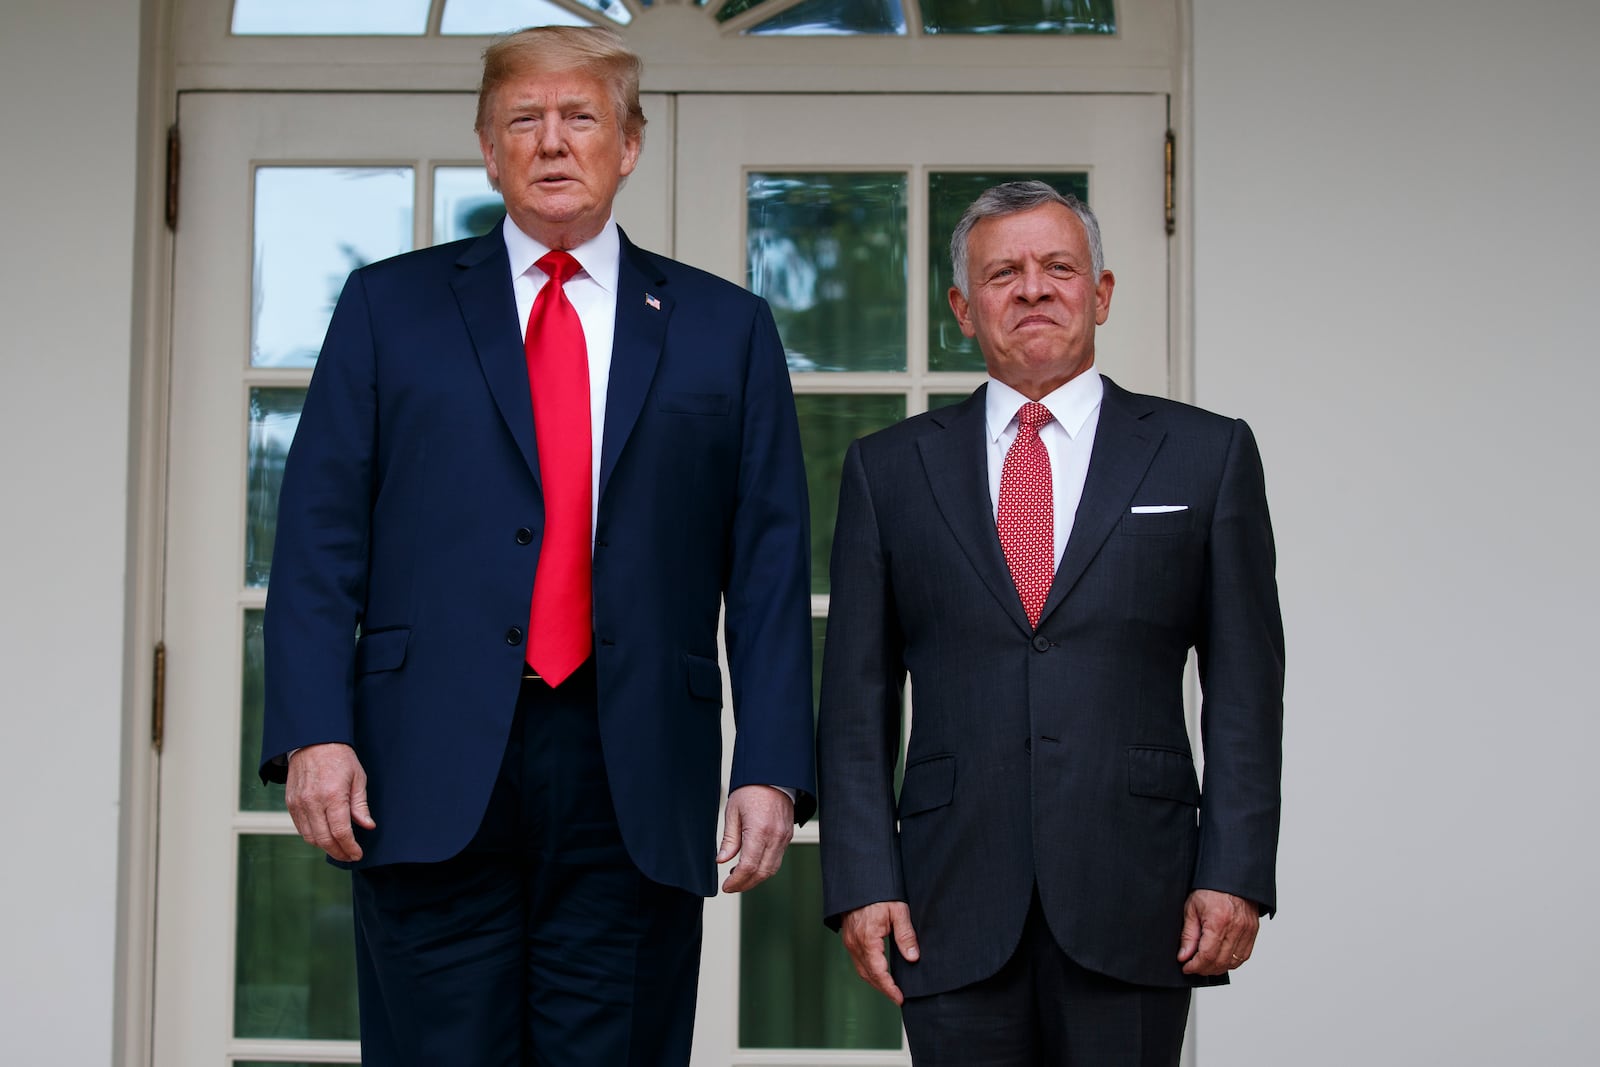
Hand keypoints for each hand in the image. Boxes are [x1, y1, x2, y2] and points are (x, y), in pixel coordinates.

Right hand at [285, 742, 374, 862]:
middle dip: (338, 852)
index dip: (350, 847)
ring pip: (310, 837)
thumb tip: (367, 826)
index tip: (357, 854)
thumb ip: (360, 805)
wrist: (313, 741)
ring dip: (325, 847)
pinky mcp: (290, 803)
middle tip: (349, 856)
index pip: (340, 832)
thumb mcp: (358, 778)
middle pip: (324, 839)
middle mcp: (313, 802)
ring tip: (339, 849)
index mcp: (333, 795)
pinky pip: (300, 828)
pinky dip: (312, 836)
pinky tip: (324, 836)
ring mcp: (299, 803)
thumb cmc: (340, 758)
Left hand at [717, 785, 794, 892]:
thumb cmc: (751, 790)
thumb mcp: (733, 812)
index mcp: (759, 830)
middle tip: (731, 886)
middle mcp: (775, 837)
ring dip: (756, 878)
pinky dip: (764, 867)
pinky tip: (751, 864)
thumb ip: (729, 839)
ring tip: (739, 876)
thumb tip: (722, 860)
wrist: (773, 776)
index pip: (748, 867)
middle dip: (745, 884)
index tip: (726, 886)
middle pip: (762, 873)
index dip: (736, 881)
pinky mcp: (788, 836)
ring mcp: (784, 838)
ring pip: (772, 869)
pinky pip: (777, 859)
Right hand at [841, 901, 919, 1004]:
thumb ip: (905, 935)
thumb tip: (913, 957)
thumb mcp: (898, 911)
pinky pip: (858, 960)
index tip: (899, 998)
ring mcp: (850, 941)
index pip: (878, 972)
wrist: (860, 880)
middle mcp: (855, 943)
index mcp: (867, 939)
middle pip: (868, 975)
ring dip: (875, 981)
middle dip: (883, 988)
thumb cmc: (879, 893)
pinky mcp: (849, 938)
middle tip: (897, 996)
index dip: (889, 988)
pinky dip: (868, 970)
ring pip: (861, 969)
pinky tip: (878, 971)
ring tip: (890, 988)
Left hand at [1177, 889, 1259, 975]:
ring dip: (1218, 968)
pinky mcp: (1253, 931)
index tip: (1187, 967)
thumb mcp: (1191, 908)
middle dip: (1204, 969)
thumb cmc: (1210, 889)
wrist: (1231, 877)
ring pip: (1233, 962)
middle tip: (1193, 967)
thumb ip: (1188, 935)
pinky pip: (1244, 956)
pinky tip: (1220, 959)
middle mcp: (1236, 928)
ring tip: (1205, 964)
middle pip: (1220, 962)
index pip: (1208, 955)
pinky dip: (1231, 962)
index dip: (1196, 966)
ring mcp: (1247, 930)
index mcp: (1218, 921)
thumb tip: (1184, 956)